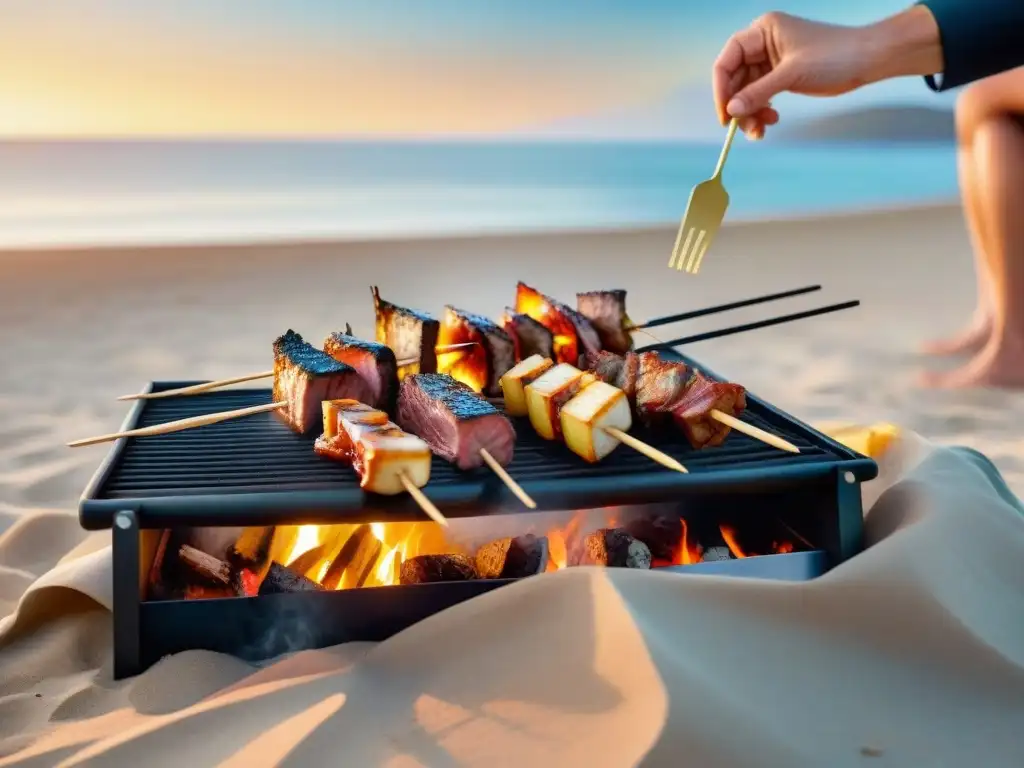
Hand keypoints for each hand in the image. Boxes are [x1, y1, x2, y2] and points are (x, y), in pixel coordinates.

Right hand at [713, 12, 874, 138]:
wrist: (867, 59)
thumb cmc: (833, 55)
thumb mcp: (791, 74)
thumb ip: (758, 93)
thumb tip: (731, 110)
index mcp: (762, 32)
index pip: (728, 60)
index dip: (722, 88)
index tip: (725, 115)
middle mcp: (762, 44)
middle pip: (735, 79)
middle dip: (739, 106)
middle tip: (746, 128)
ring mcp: (772, 61)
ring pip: (747, 91)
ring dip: (750, 113)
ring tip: (761, 130)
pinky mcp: (782, 75)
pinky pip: (761, 96)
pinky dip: (762, 111)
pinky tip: (772, 120)